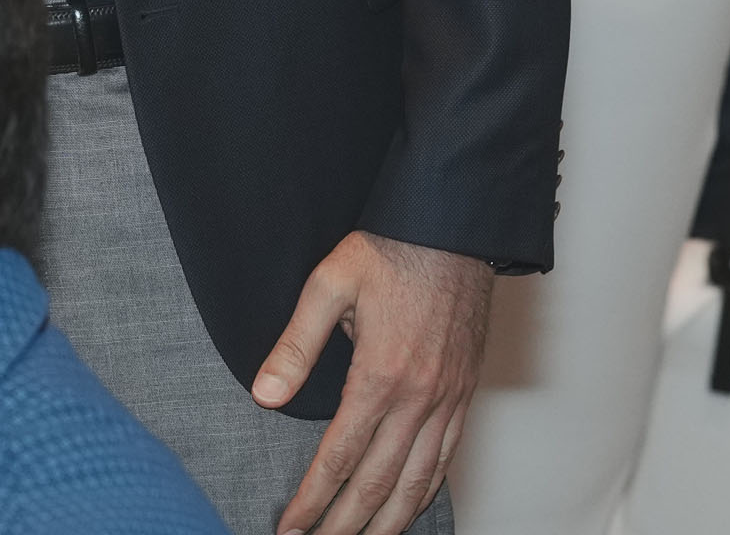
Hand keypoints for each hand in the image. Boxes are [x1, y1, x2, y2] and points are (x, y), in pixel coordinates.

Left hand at [252, 231, 492, 534]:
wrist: (455, 225)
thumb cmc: (391, 249)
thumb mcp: (328, 283)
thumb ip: (296, 344)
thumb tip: (264, 394)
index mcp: (380, 374)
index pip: (340, 457)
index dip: (313, 500)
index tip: (291, 528)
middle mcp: (419, 397)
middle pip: (379, 484)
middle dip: (345, 525)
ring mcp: (448, 398)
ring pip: (418, 481)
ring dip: (389, 523)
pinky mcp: (466, 392)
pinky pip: (448, 458)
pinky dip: (427, 492)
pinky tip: (409, 507)